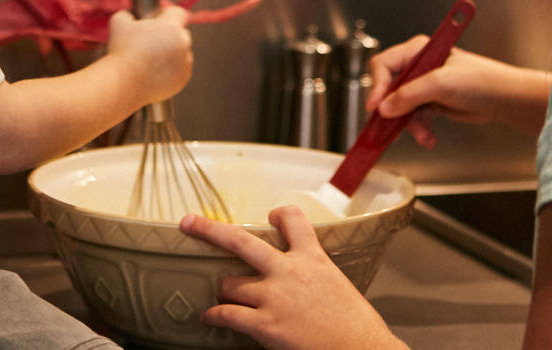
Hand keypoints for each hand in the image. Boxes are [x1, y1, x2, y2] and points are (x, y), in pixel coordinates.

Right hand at [106, 6, 192, 102]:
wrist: (124, 83)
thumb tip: (133, 15)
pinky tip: (155, 71)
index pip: (179, 13)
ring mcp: (185, 62)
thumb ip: (129, 13)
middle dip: (169, 36)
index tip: (157, 21)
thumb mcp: (119, 22)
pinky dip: (171, 69)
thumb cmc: (122, 51)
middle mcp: (183, 43)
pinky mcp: (183, 78)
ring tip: (151, 60)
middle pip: (181, 33)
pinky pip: (180, 69)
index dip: (167, 15)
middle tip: (151, 43)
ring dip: (172, 53)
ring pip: (182, 52)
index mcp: (171, 27)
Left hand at [179, 207, 406, 349]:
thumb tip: (302, 283)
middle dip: (210, 230)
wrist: (362, 349)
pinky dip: (215, 316)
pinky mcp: (265, 324)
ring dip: (225, 290)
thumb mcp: (337, 284)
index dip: (279, 215)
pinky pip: (227, 314)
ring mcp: (273, 296)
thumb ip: (314, 275)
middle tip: (190, 222)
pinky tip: (210, 317)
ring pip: (230, 283)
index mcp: (312, 257)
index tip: (271, 216)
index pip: (292, 219)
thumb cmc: (354, 324)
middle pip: (239, 240)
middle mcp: (288, 270)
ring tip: (223, 295)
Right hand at [368, 42, 551, 141]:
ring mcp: (424, 85)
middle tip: (391, 128)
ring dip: (409, 124)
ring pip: (400, 107)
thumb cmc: (481, 80)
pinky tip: (429, 137)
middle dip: (393, 110)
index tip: (376, 107)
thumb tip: (384, 108)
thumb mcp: (440, 84)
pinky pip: (414, 117)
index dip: (377, 86)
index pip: (384, 65)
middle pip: (389, 88)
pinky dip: (420, 129)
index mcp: (418, 51)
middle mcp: (418, 65)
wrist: (505, 100)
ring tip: (423, 135)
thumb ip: (409, 95)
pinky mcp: (431, 101)